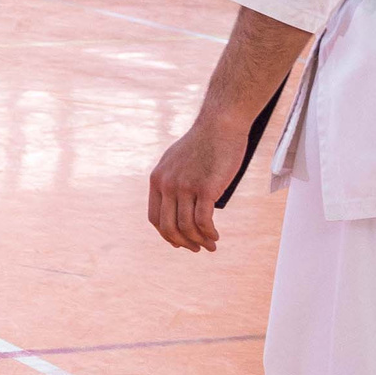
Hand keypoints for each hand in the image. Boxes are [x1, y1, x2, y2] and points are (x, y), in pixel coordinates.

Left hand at [148, 111, 250, 251]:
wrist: (220, 125)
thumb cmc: (203, 143)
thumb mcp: (178, 161)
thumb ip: (174, 181)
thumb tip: (179, 203)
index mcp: (157, 180)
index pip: (155, 217)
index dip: (166, 235)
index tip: (180, 242)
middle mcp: (167, 185)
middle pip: (168, 227)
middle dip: (182, 243)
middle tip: (196, 249)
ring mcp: (184, 187)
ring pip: (187, 227)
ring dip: (199, 241)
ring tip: (211, 245)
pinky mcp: (205, 188)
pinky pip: (203, 221)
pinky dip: (209, 233)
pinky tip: (215, 236)